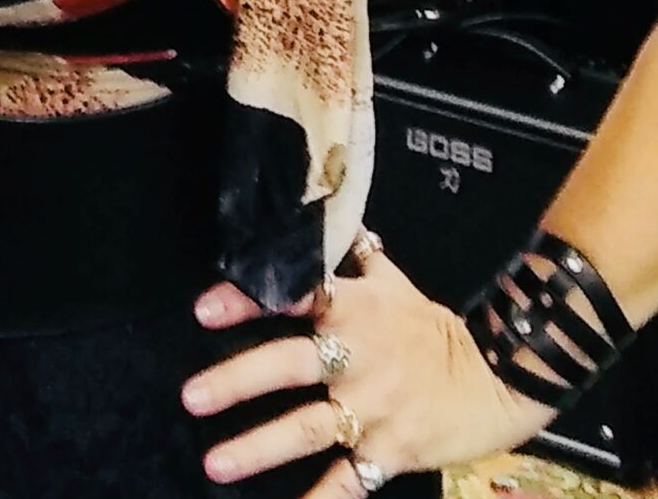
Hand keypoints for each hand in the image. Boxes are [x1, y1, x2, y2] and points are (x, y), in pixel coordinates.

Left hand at [182, 250, 549, 495]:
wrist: (498, 378)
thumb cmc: (433, 327)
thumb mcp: (393, 281)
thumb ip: (350, 255)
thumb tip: (322, 215)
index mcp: (354, 308)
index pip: (294, 294)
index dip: (249, 299)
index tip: (204, 310)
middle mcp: (357, 355)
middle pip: (288, 365)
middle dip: (237, 381)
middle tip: (191, 396)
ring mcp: (372, 408)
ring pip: (306, 427)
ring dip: (258, 446)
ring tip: (215, 461)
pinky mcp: (390, 451)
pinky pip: (348, 482)